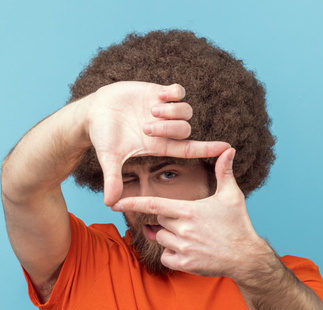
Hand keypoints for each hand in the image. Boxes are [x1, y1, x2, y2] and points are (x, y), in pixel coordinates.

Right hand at [86, 82, 230, 205]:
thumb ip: (113, 179)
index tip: (228, 148)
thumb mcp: (109, 158)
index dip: (209, 149)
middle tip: (146, 126)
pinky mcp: (158, 92)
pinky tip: (158, 95)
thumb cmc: (103, 137)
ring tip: (151, 109)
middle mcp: (165, 129)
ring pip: (186, 111)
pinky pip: (179, 92)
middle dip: (169, 128)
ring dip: (171, 111)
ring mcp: (163, 111)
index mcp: (159, 145)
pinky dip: (173, 93)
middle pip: (186, 130)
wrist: (94, 112)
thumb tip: (109, 204)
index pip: (190, 149)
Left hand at [112, 148, 269, 278]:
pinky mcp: (185, 265)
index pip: (153, 204)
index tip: (114, 203)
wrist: (247, 257)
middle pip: (159, 221)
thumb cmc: (238, 224)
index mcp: (189, 211)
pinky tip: (188, 251)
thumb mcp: (232, 196)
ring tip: (191, 236)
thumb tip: (229, 149)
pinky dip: (172, 254)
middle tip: (186, 221)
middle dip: (167, 219)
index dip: (132, 203)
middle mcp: (184, 229)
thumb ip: (225, 172)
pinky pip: (166, 257)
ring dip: (169, 237)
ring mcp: (183, 248)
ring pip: (161, 239)